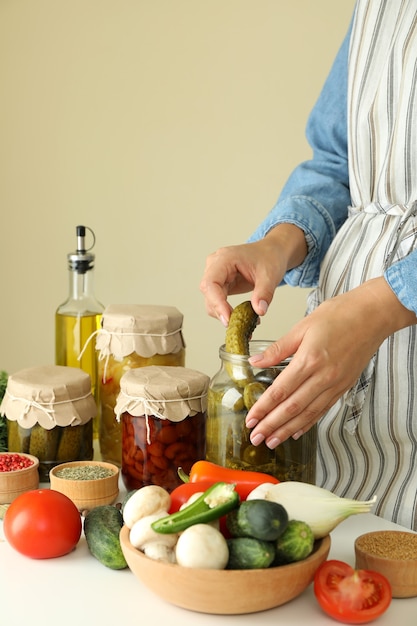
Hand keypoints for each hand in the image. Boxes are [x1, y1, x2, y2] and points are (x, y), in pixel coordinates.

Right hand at [199, 224, 306, 325]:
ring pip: (210, 300)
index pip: (211, 283)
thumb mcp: (270, 275)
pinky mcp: (220, 284)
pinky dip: (227, 311)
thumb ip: (264, 293)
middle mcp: (215, 266)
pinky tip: (240, 316)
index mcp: (224, 258)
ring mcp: (216, 275)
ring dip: (224, 313)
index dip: (217, 303)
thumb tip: (259, 311)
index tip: (228, 319)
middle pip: (208, 293)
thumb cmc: (269, 257)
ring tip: (243, 321)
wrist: (272, 253)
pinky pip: (217, 301)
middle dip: (220, 310)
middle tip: (236, 324)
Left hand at [245, 277, 416, 447]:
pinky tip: (296, 431)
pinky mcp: (344, 387)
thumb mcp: (302, 327)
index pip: (280, 391)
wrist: (372, 315)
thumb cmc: (339, 315)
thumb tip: (255, 361)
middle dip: (271, 425)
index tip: (251, 419)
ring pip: (307, 413)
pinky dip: (308, 423)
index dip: (263, 408)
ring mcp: (335, 384)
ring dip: (287, 430)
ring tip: (271, 441)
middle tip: (256, 438)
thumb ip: (278, 348)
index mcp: (309, 360)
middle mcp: (323, 377)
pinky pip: (322, 409)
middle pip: (292, 408)